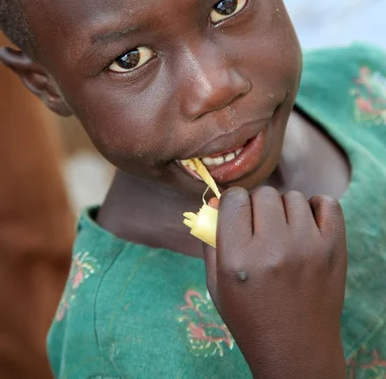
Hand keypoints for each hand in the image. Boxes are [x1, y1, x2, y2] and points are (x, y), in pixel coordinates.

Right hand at [203, 186, 346, 378]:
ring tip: (284, 233)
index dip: (233, 203)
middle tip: (260, 229)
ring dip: (284, 210)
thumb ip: (210, 240)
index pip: (234, 199)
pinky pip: (327, 203)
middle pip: (263, 194)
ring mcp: (307, 247)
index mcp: (239, 259)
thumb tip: (214, 201)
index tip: (237, 215)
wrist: (297, 351)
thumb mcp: (216, 284)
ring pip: (292, 197)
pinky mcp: (334, 249)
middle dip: (257, 207)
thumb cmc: (250, 318)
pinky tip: (307, 225)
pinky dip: (316, 208)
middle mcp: (273, 249)